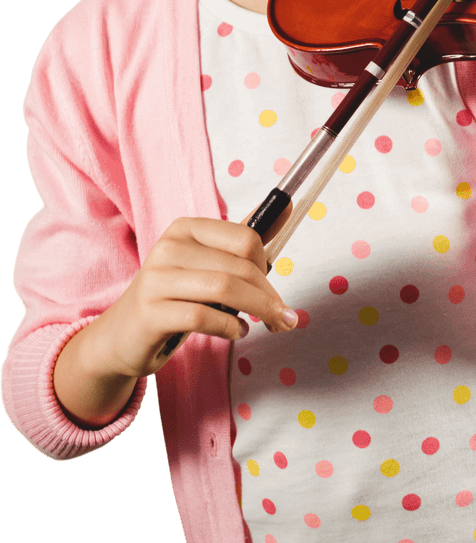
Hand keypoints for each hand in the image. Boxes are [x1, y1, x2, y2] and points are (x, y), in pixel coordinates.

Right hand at [87, 201, 296, 379]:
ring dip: (259, 310)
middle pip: (239, 266)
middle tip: (284, 316)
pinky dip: (231, 327)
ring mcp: (156, 279)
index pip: (245, 238)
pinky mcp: (150, 312)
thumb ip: (244, 240)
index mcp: (187, 228)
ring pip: (225, 289)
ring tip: (272, 324)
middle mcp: (169, 247)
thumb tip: (287, 206)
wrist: (121, 336)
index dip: (266, 264)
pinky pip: (204, 317)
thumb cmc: (175, 296)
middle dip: (269, 294)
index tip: (270, 284)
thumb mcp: (208, 263)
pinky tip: (238, 332)